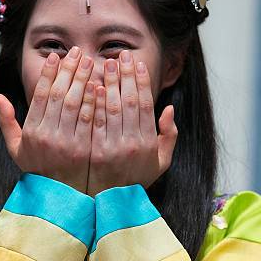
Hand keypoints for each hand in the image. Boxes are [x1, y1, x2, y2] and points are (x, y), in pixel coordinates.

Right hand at [0, 46, 95, 193]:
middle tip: (77, 52)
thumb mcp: (16, 150)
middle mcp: (48, 137)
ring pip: (75, 104)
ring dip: (83, 79)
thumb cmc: (39, 170)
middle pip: (59, 95)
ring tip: (89, 61)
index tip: (55, 56)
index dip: (48, 74)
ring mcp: (67, 144)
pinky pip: (91, 120)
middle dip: (69, 70)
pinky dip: (95, 100)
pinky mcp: (85, 150)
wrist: (59, 199)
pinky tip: (100, 84)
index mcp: (31, 133)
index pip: (40, 96)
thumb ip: (7, 123)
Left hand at [87, 50, 177, 196]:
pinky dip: (92, 102)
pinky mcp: (93, 152)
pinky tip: (91, 85)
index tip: (136, 63)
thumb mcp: (161, 163)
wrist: (111, 204)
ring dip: (107, 83)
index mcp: (148, 143)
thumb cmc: (136, 179)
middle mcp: (131, 144)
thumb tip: (168, 109)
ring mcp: (110, 148)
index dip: (141, 81)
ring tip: (105, 64)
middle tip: (120, 55)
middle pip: (127, 101)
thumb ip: (169, 136)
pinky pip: (93, 122)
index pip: (145, 104)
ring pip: (109, 108)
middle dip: (124, 76)